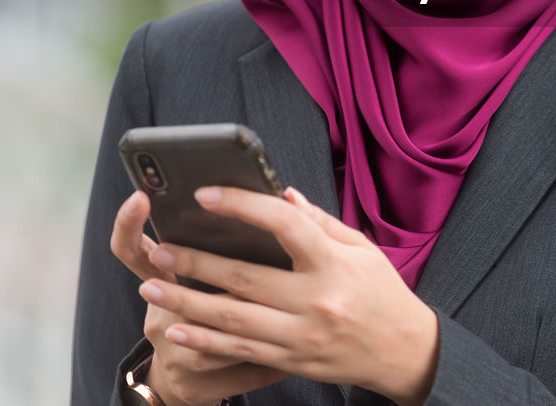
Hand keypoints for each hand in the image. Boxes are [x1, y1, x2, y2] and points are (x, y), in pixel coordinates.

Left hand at [139, 187, 440, 405]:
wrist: (403, 351)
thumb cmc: (382, 292)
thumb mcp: (362, 249)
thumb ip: (321, 223)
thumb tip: (283, 195)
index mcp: (334, 264)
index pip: (285, 226)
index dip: (244, 207)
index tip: (208, 195)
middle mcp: (316, 300)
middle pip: (245, 278)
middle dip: (196, 263)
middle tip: (162, 248)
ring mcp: (301, 335)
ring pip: (232, 319)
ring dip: (186, 302)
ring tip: (152, 285)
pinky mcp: (291, 361)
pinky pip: (239, 351)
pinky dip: (203, 341)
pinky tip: (175, 329)